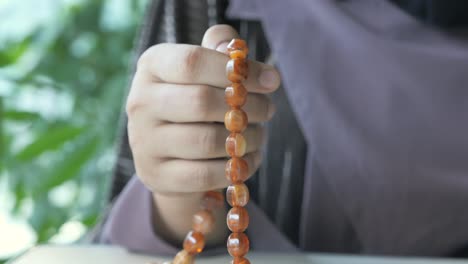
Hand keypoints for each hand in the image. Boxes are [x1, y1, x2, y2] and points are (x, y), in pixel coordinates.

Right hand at [127, 25, 279, 194]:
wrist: (169, 148)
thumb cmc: (195, 97)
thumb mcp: (204, 67)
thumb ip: (220, 46)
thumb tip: (238, 53)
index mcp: (152, 65)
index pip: (193, 62)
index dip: (237, 70)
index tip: (271, 80)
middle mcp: (140, 102)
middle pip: (200, 102)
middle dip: (247, 106)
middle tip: (269, 109)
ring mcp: (144, 142)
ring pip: (206, 142)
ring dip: (245, 140)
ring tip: (258, 134)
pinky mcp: (156, 175)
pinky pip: (205, 175)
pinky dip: (235, 168)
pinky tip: (246, 159)